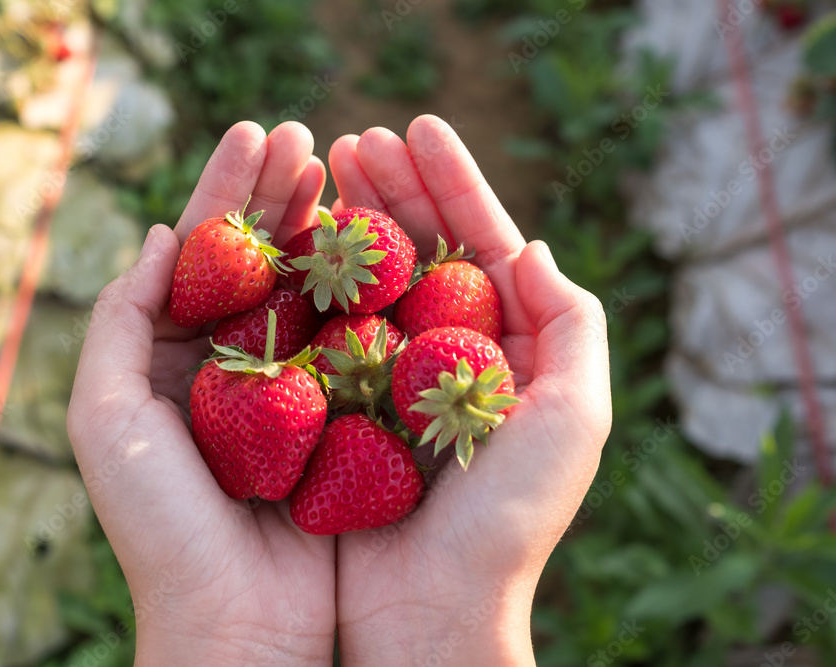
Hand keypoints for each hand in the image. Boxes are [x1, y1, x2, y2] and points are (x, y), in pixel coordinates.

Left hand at [67, 121, 336, 664]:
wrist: (236, 620)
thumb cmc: (161, 525)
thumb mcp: (106, 415)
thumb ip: (117, 320)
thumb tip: (157, 236)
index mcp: (170, 358)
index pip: (199, 255)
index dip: (225, 190)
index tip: (257, 133)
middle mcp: (231, 365)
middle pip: (258, 260)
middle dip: (279, 195)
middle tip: (310, 134)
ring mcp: (292, 387)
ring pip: (310, 289)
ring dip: (325, 226)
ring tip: (345, 166)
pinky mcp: (340, 414)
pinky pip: (354, 340)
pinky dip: (365, 290)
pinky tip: (381, 241)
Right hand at [327, 115, 611, 664]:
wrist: (432, 609)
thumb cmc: (509, 522)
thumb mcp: (571, 417)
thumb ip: (570, 325)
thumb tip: (532, 247)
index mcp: (503, 347)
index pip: (480, 243)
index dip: (451, 181)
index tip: (416, 125)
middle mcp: (444, 353)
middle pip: (419, 249)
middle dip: (390, 187)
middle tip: (353, 136)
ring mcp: (386, 375)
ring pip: (367, 278)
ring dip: (347, 218)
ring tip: (321, 166)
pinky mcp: (338, 403)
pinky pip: (322, 329)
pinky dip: (309, 280)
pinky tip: (291, 237)